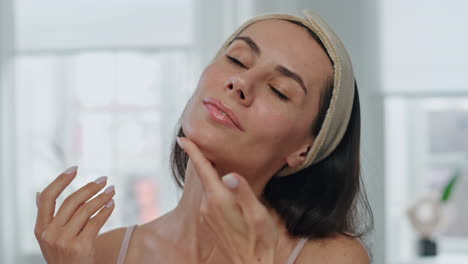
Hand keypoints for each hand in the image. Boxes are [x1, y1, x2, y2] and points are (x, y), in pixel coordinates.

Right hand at [34, 166, 114, 263]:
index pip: (48, 198)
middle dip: (90, 187)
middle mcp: (50, 234)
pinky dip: (106, 211)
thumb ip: (46, 216)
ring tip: (112, 190)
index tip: (75, 168)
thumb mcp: (49, 238)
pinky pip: (96, 222)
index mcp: (41, 228)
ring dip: (102, 197)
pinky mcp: (81, 247)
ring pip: (86, 210)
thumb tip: (39, 192)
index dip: (61, 180)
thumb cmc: (62, 256)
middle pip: (72, 201)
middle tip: (104, 179)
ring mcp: (64, 241)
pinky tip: (112, 204)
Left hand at [177, 137, 277, 263]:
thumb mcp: (258, 214)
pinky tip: (224, 187)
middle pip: (204, 176)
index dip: (194, 152)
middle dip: (202, 159)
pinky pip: (210, 198)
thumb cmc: (259, 240)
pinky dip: (213, 187)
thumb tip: (229, 175)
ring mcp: (208, 214)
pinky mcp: (211, 221)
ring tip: (216, 161)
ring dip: (210, 174)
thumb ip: (244, 193)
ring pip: (207, 187)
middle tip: (201, 142)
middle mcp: (209, 206)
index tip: (182, 138)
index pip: (204, 170)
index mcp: (220, 200)